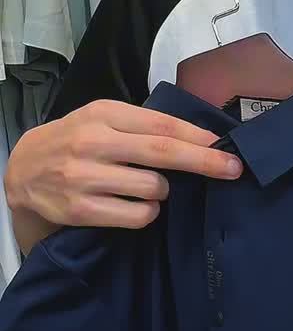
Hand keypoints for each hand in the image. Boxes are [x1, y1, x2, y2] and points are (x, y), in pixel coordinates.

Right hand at [4, 99, 243, 231]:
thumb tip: (200, 137)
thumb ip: (142, 124)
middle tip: (232, 169)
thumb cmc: (76, 140)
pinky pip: (137, 216)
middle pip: (163, 153)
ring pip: (153, 188)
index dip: (198, 137)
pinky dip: (147, 213)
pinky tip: (135, 205)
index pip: (162, 124)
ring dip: (163, 191)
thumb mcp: (102, 118)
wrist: (23, 171)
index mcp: (104, 113)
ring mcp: (85, 177)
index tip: (226, 145)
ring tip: (147, 185)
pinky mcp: (80, 210)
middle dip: (205, 162)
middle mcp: (94, 142)